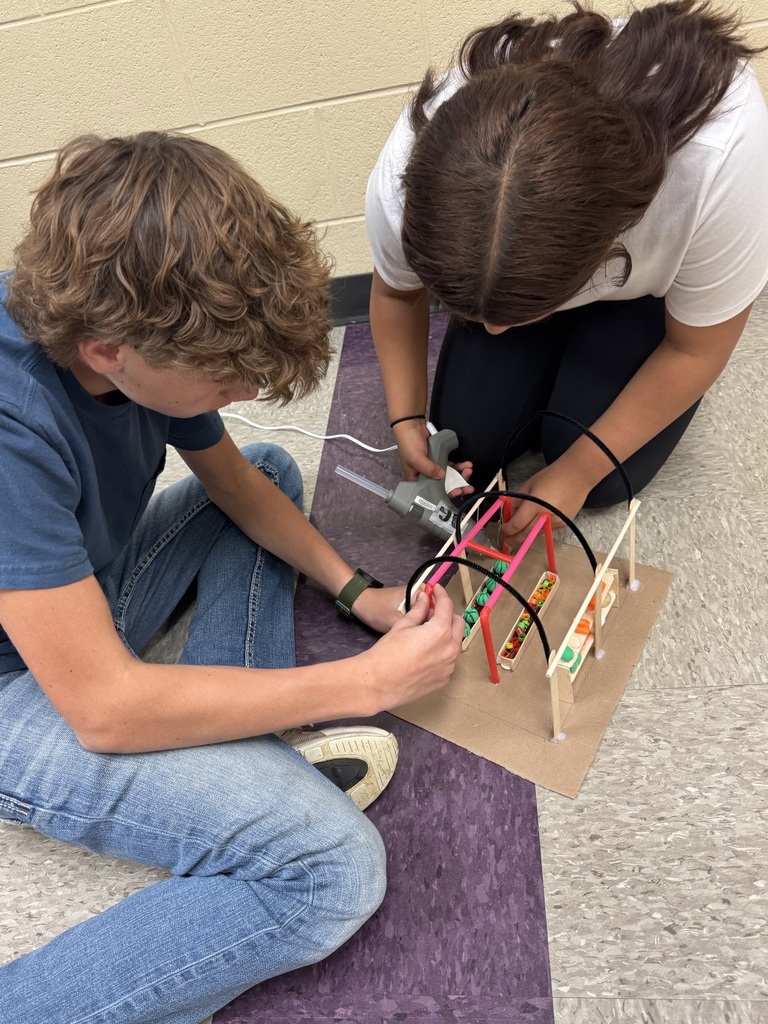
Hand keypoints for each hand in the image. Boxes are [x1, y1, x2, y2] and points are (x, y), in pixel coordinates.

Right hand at [359, 585, 463, 711]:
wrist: (379, 683)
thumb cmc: (387, 653)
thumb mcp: (403, 625)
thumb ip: (418, 610)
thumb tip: (424, 599)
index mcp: (440, 631)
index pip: (447, 606)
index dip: (441, 594)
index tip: (436, 590)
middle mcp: (450, 649)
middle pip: (458, 623)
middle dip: (447, 614)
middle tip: (432, 612)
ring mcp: (449, 666)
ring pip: (455, 643)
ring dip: (447, 634)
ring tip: (428, 633)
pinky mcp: (444, 679)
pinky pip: (449, 660)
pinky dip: (442, 652)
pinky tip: (426, 652)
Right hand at [392, 418, 473, 498]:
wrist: (412, 425)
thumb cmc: (408, 443)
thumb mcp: (416, 458)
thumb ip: (428, 469)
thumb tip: (441, 476)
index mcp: (416, 481)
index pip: (432, 493)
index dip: (445, 495)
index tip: (457, 492)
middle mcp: (425, 477)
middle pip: (444, 487)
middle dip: (457, 486)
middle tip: (467, 486)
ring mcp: (434, 468)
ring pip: (450, 477)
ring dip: (461, 475)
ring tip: (468, 470)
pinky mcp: (440, 459)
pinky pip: (451, 466)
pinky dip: (459, 466)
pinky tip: (465, 464)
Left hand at [501, 460, 591, 547]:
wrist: (577, 476)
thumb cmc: (551, 477)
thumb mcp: (528, 485)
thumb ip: (516, 501)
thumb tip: (509, 515)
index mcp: (534, 505)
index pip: (516, 524)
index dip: (507, 529)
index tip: (504, 528)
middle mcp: (545, 517)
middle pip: (525, 535)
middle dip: (514, 539)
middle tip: (508, 541)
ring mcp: (556, 522)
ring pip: (536, 535)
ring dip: (527, 535)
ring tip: (520, 531)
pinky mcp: (564, 524)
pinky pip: (547, 531)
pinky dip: (539, 529)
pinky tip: (538, 521)